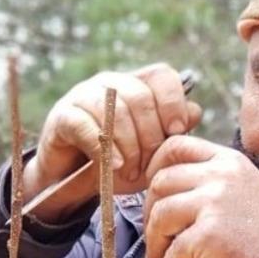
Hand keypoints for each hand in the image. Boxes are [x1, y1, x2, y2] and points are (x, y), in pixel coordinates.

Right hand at [23, 64, 201, 220]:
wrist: (74, 182)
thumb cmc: (119, 162)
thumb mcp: (153, 152)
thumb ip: (174, 132)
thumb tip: (195, 111)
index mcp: (137, 84)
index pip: (162, 75)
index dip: (173, 102)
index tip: (177, 131)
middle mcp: (111, 83)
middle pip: (140, 96)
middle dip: (150, 135)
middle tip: (149, 165)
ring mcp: (84, 95)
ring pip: (115, 110)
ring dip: (128, 145)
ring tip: (130, 170)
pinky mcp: (62, 115)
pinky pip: (85, 125)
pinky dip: (103, 147)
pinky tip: (113, 165)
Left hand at [143, 137, 258, 257]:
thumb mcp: (245, 188)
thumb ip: (213, 180)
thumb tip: (166, 187)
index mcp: (228, 161)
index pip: (176, 146)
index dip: (155, 166)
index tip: (151, 190)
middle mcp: (220, 176)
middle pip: (161, 182)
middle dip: (150, 211)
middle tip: (155, 232)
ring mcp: (214, 204)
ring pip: (160, 215)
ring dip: (154, 240)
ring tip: (160, 256)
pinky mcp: (208, 235)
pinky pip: (172, 249)